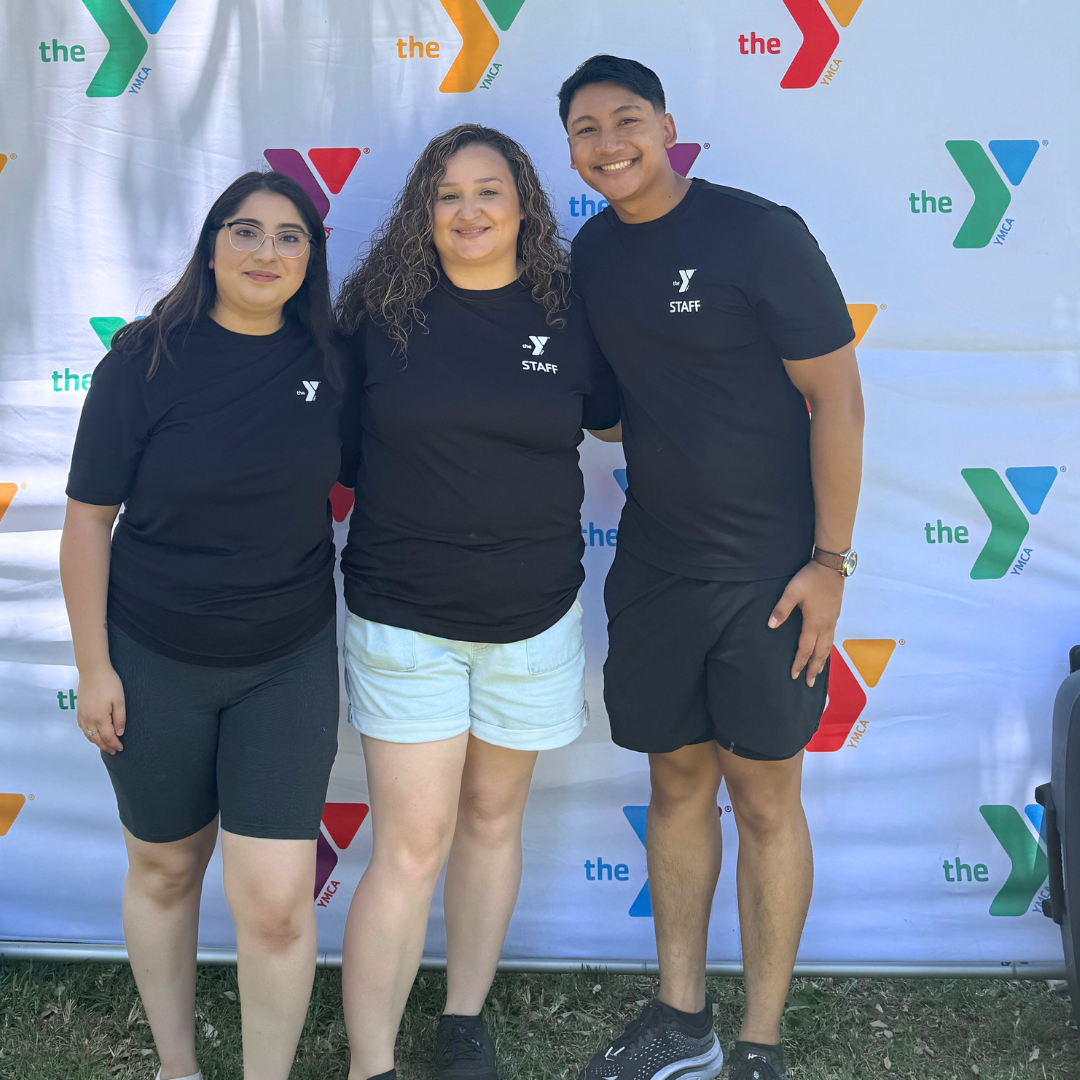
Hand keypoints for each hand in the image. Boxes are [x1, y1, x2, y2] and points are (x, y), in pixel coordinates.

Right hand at [75, 666, 125, 754]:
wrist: (93, 671)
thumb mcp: (120, 700)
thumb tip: (119, 733)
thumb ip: (120, 718)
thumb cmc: (108, 683)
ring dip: (97, 742)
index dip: (114, 744)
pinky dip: (88, 735)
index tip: (120, 748)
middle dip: (106, 746)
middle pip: (97, 739)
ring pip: (88, 735)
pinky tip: (93, 735)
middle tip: (114, 751)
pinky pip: (83, 728)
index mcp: (100, 718)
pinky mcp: (79, 711)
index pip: (108, 737)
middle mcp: (89, 720)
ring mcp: (82, 715)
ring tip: (105, 746)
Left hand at [768, 560, 843, 686]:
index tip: (794, 676)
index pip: (805, 649)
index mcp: (814, 623)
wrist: (831, 566)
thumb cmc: (811, 578)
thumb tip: (771, 626)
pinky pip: (831, 638)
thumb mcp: (792, 592)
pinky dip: (828, 649)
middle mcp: (825, 625)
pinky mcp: (835, 614)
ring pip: (828, 646)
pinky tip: (826, 649)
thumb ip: (781, 609)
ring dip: (823, 661)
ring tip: (819, 672)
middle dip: (814, 669)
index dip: (799, 663)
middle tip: (809, 683)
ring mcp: (832, 620)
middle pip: (820, 652)